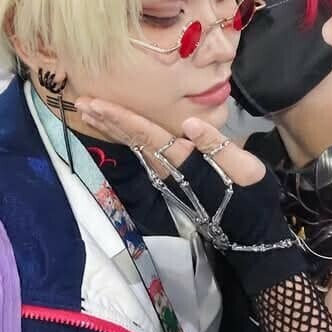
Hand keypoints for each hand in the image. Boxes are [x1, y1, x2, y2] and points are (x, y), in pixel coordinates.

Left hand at [72, 100, 304, 293]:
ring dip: (111, 128)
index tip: (96, 104)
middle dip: (107, 120)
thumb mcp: (245, 169)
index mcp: (184, 160)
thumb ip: (217, 145)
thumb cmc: (251, 196)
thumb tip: (190, 124)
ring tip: (90, 112)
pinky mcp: (172, 177)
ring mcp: (168, 175)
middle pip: (133, 139)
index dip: (121, 118)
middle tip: (80, 102)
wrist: (250, 229)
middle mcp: (169, 168)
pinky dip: (127, 138)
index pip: (147, 134)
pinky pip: (143, 152)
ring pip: (134, 146)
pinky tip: (117, 130)